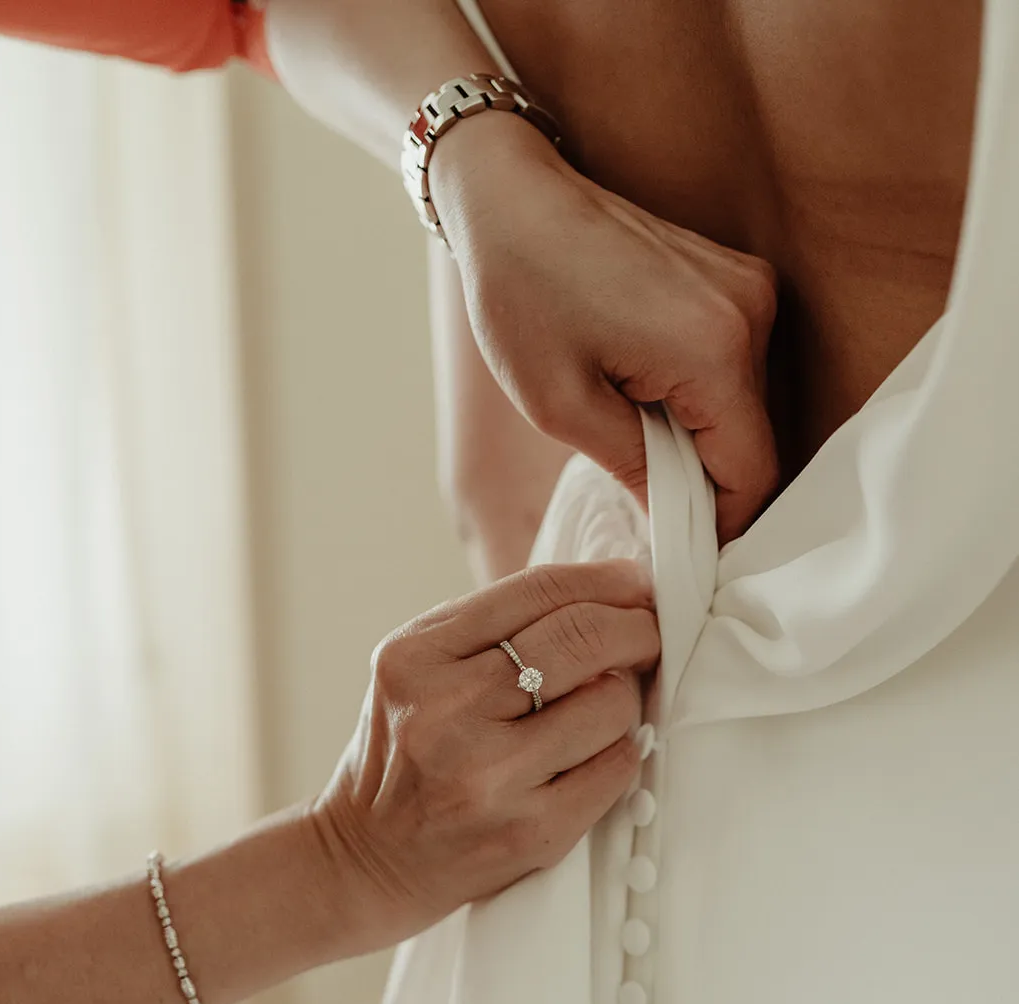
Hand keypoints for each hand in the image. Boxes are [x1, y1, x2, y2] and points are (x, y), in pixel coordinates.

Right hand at [308, 560, 659, 950]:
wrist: (367, 859)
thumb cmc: (406, 755)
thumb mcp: (417, 671)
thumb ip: (491, 627)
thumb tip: (608, 591)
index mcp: (416, 658)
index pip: (538, 591)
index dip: (607, 580)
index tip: (636, 583)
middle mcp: (448, 713)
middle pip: (582, 639)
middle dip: (636, 628)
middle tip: (649, 634)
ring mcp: (490, 777)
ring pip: (610, 705)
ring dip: (625, 699)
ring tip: (605, 706)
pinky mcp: (529, 832)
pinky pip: (616, 770)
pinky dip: (621, 753)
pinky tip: (597, 753)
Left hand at [431, 115, 778, 542]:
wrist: (512, 195)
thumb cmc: (521, 295)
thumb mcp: (562, 407)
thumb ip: (634, 471)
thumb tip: (676, 525)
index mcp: (714, 350)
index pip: (752, 474)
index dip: (719, 523)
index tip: (677, 548)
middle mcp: (751, 314)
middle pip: (752, 439)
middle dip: (702, 476)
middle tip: (635, 482)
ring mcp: (749, 288)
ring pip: (743, 405)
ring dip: (695, 433)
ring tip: (626, 419)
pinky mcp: (734, 278)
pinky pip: (732, 365)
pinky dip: (694, 393)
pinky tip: (638, 383)